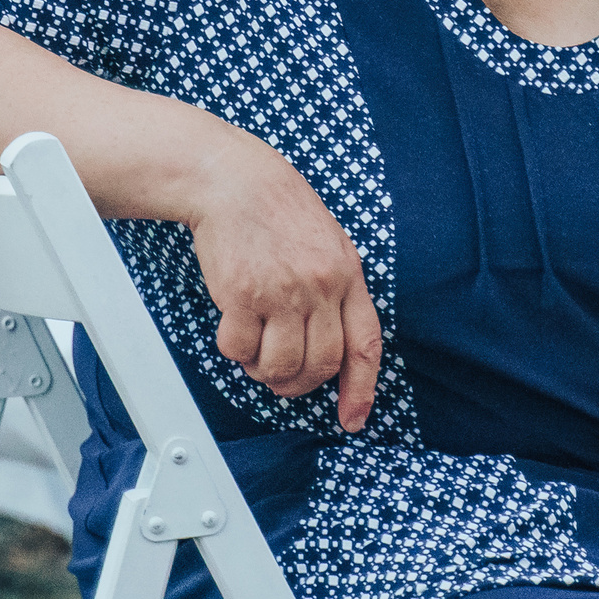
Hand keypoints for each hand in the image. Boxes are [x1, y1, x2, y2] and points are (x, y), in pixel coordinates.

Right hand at [180, 132, 381, 432]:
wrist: (235, 180)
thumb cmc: (278, 209)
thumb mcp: (328, 243)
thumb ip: (335, 290)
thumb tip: (332, 345)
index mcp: (347, 274)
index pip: (364, 345)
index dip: (361, 389)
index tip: (352, 418)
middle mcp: (320, 287)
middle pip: (321, 366)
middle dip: (300, 383)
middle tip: (283, 375)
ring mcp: (282, 292)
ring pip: (281, 367)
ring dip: (265, 371)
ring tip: (256, 351)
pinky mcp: (243, 295)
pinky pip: (240, 350)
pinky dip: (235, 350)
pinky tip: (234, 327)